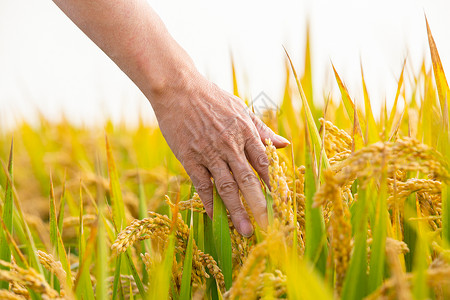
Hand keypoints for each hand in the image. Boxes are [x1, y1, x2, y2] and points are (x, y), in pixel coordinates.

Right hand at [152, 70, 289, 236]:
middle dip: (259, 205)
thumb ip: (262, 129)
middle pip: (248, 180)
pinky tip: (215, 217)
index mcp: (245, 132)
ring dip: (237, 210)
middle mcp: (230, 145)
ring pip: (226, 187)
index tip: (280, 203)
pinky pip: (202, 185)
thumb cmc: (212, 98)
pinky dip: (209, 202)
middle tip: (267, 227)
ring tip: (245, 230)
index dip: (273, 185)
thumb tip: (284, 145)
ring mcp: (209, 153)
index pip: (263, 164)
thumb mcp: (241, 109)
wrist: (178, 89)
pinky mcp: (190, 158)